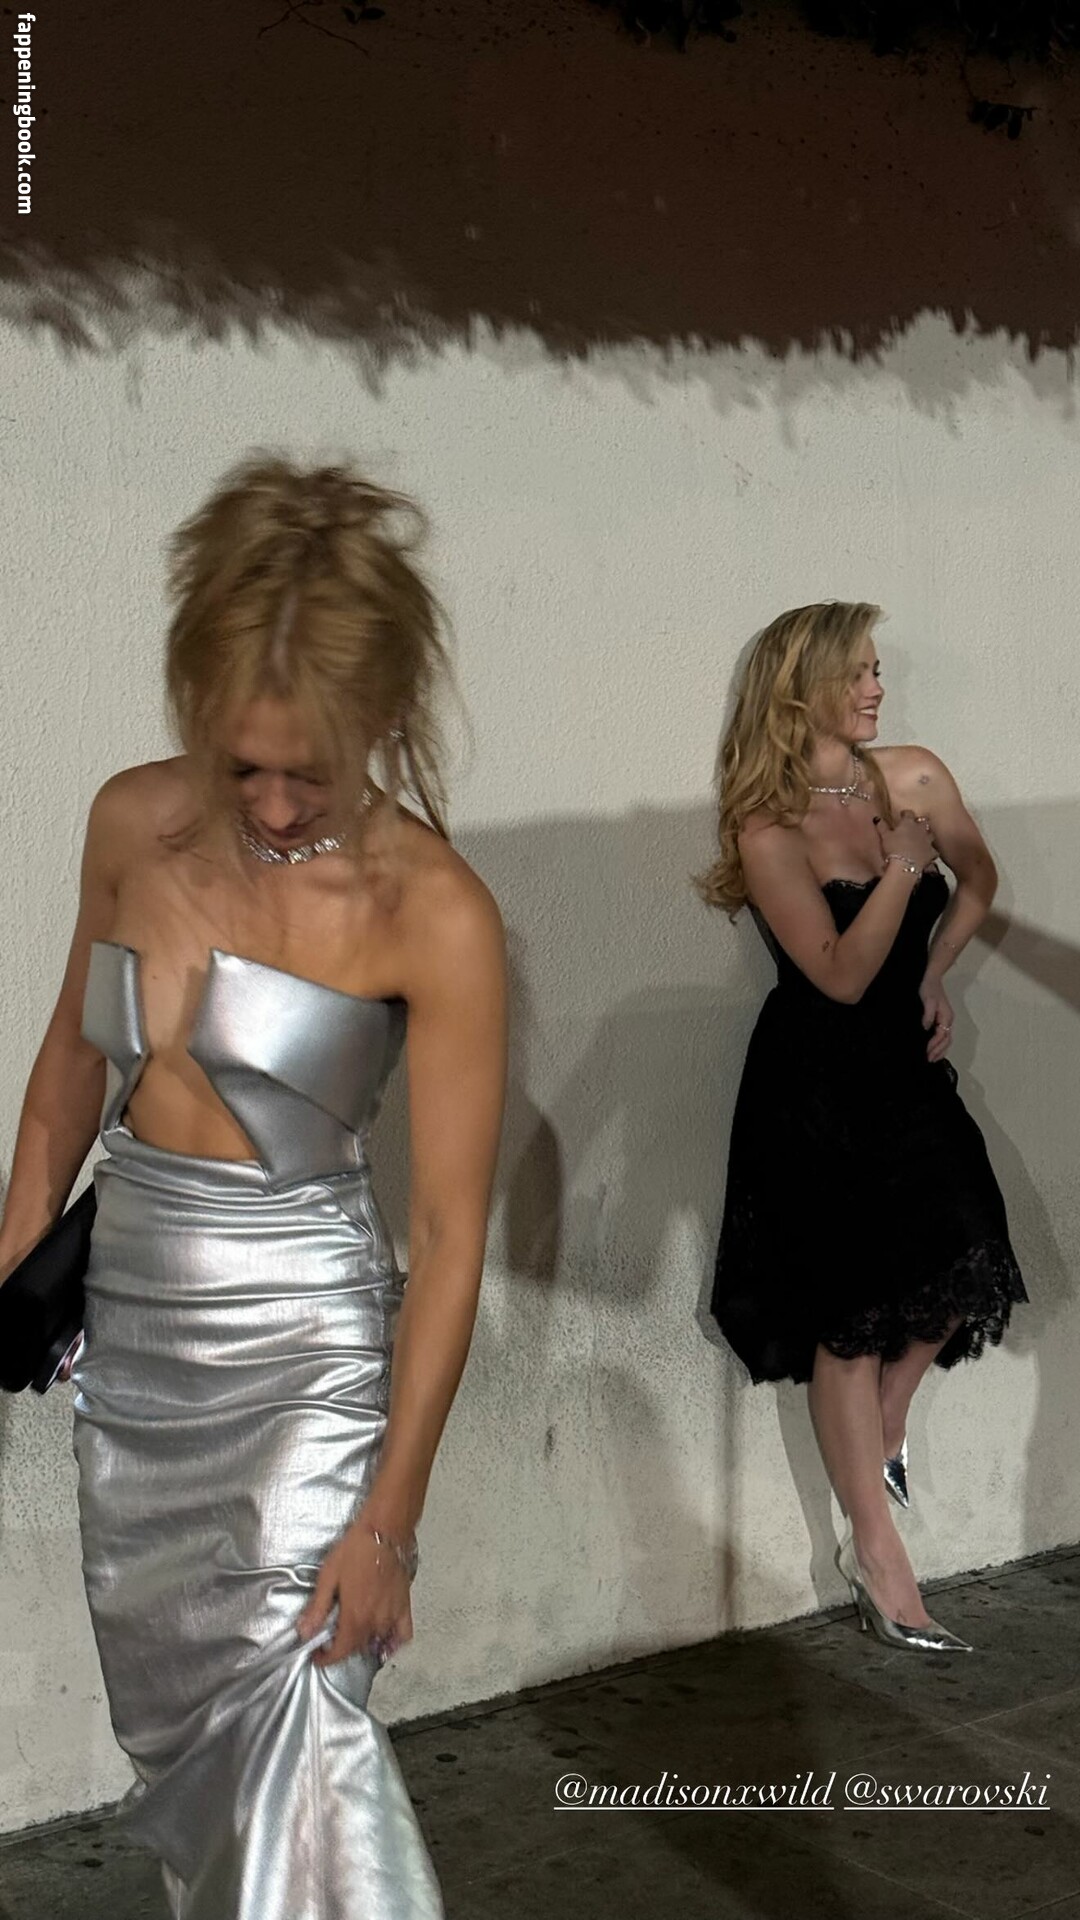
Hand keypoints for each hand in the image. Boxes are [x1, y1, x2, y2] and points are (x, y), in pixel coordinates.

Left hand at [297, 1519, 413, 1668]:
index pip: (341, 1651)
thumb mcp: (329, 1576)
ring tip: (353, 1634)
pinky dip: (394, 1642)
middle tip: (331, 1640)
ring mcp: (391, 1615)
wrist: (384, 1531)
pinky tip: (385, 1639)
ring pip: (377, 1643)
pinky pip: (403, 1635)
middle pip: (357, 1648)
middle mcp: (375, 1620)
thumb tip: (304, 1631)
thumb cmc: (356, 1549)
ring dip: (363, 1644)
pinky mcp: (404, 1606)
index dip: (327, 1658)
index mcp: (355, 1615)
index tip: (318, 1655)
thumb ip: (318, 1607)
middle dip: (342, 1649)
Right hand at [878, 809, 937, 870]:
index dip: (905, 814)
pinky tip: (927, 853)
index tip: (902, 815)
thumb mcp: (884, 836)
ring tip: (922, 838)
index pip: (908, 813)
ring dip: (927, 835)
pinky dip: (930, 851)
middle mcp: (920, 829)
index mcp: (908, 823)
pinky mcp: (931, 852)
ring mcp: (928, 840)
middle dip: (920, 822)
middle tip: (915, 825)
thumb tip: (877, 818)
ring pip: (930, 834)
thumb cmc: (893, 848)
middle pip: (924, 821)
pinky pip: (933, 850)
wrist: (905, 865)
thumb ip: (882, 826)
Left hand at [920, 975, 954, 1062]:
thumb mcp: (928, 1000)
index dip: (934, 1045)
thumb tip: (926, 1027)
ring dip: (940, 1050)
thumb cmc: (929, 988)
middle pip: (946, 1040)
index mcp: (946, 1017)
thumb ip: (928, 1014)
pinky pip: (942, 1035)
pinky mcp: (940, 1019)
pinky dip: (940, 1044)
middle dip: (939, 1051)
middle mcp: (948, 1020)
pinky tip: (933, 1049)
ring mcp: (945, 1020)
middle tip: (929, 1060)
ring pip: (946, 1039)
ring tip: (932, 1058)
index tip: (926, 1052)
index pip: (941, 1035)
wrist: (931, 978)